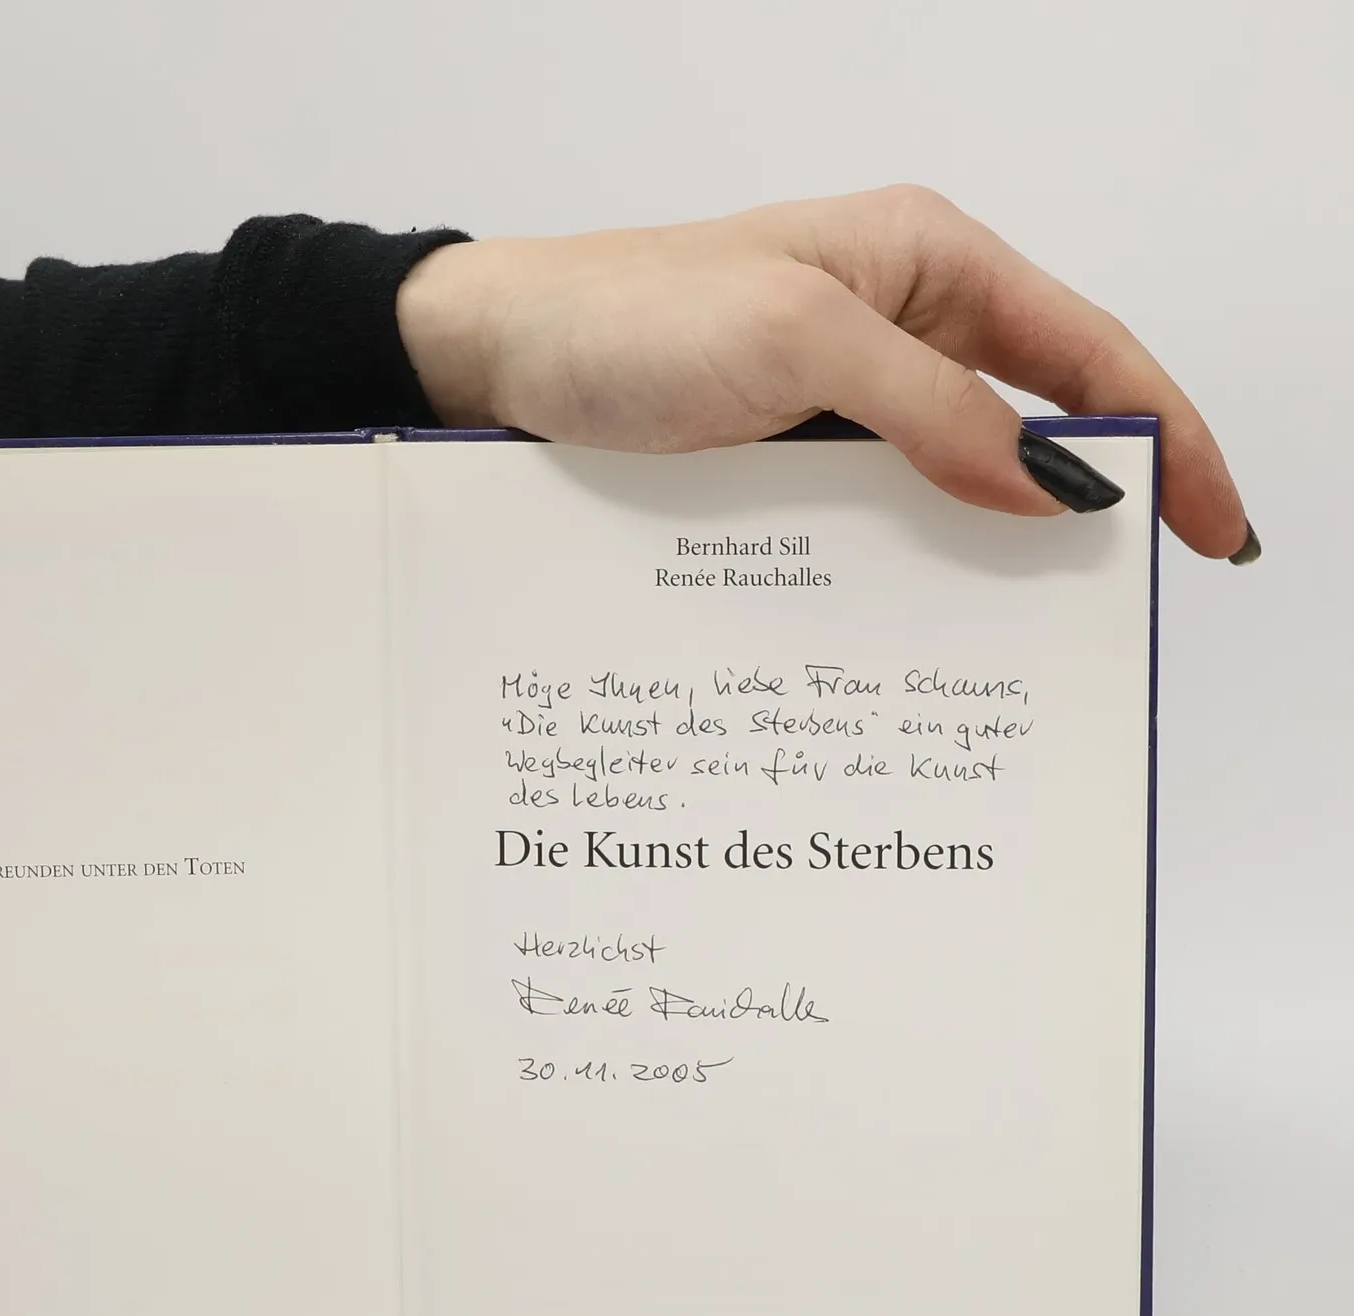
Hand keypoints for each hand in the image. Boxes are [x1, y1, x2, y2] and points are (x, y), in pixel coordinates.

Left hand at [396, 184, 1254, 561]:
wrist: (489, 362)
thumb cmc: (627, 317)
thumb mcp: (795, 343)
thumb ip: (930, 412)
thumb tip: (1050, 489)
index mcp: (925, 266)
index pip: (1087, 355)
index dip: (1170, 440)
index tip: (1216, 533)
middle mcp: (891, 334)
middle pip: (1027, 431)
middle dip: (1081, 521)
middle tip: (1112, 625)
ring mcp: (832, 411)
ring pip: (944, 494)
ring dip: (981, 565)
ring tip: (1017, 660)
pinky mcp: (776, 471)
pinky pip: (864, 530)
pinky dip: (895, 579)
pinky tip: (907, 643)